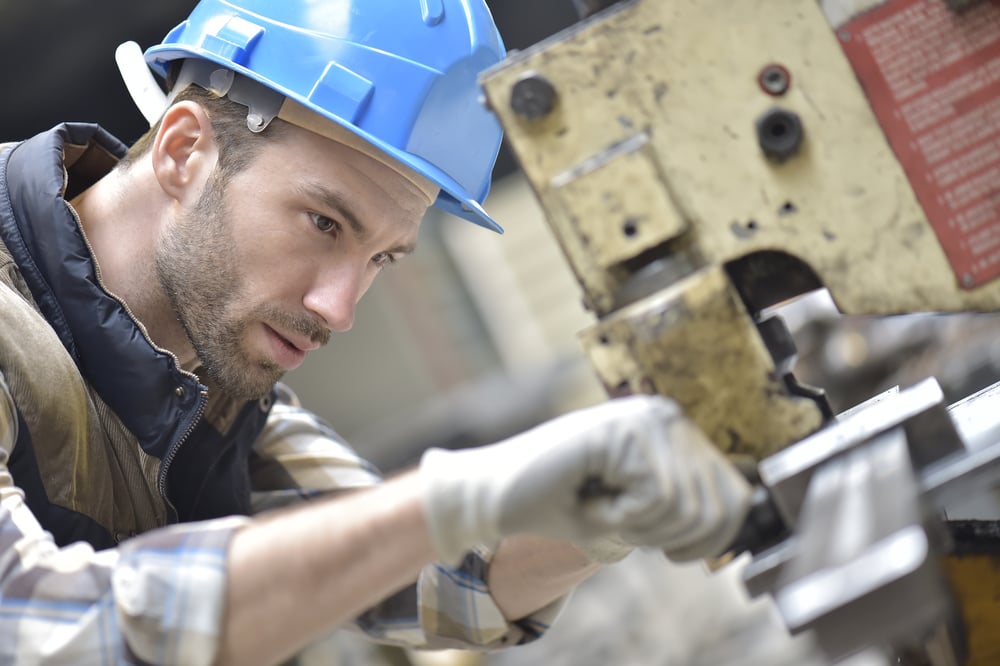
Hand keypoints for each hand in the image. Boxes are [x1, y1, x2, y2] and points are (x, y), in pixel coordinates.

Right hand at [419, 395, 751, 563]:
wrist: (497, 496)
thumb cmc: (563, 505)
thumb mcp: (641, 511)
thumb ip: (690, 503)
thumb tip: (748, 507)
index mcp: (677, 433)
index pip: (735, 498)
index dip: (706, 540)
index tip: (663, 546)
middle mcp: (667, 416)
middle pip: (712, 508)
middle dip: (665, 537)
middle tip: (617, 520)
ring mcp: (646, 417)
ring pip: (683, 506)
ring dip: (638, 527)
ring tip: (600, 504)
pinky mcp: (622, 429)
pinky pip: (653, 499)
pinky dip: (618, 517)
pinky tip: (589, 496)